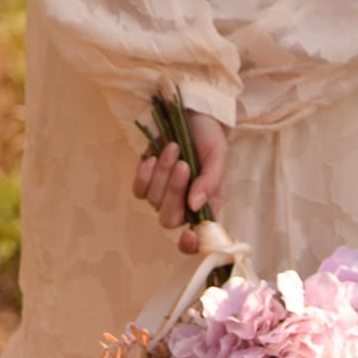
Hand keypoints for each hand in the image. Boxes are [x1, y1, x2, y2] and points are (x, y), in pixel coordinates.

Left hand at [132, 111, 228, 250]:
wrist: (191, 112)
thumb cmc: (209, 137)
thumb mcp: (218, 156)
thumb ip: (211, 182)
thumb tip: (195, 206)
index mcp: (205, 207)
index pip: (196, 240)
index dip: (190, 245)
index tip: (190, 235)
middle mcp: (183, 206)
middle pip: (169, 220)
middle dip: (174, 192)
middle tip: (185, 164)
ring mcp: (163, 195)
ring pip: (154, 201)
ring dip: (163, 173)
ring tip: (174, 147)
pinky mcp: (146, 181)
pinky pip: (138, 190)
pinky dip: (144, 175)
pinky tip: (153, 158)